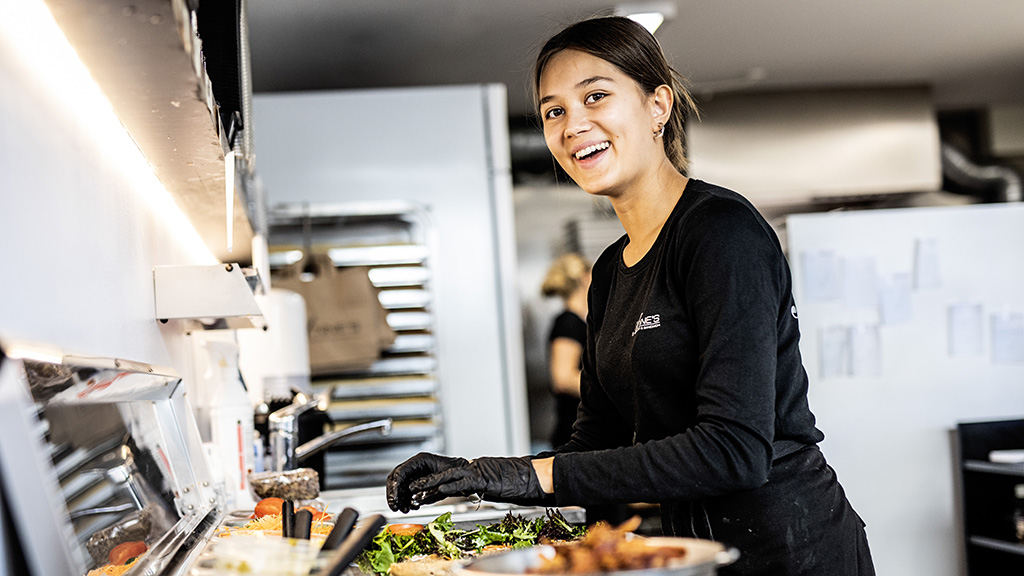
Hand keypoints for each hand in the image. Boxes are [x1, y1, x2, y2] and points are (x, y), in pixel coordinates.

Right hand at [387, 452, 467, 512]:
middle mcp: (415, 467)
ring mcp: (416, 475)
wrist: (465, 475)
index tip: (395, 500)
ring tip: (404, 509)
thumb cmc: (457, 471)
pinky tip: (411, 507)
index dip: (395, 487)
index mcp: (420, 460)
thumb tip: (412, 488)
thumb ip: (428, 481)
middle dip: (394, 494)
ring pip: (400, 487)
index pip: (400, 472)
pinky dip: (406, 501)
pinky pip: (407, 493)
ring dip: (400, 500)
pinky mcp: (418, 484)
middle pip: (396, 479)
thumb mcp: (444, 476)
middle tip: (395, 507)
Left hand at [407, 457, 546, 505]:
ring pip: (447, 477)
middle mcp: (471, 471)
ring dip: (430, 485)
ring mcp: (477, 473)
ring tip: (416, 491)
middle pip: (442, 475)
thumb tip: (470, 493)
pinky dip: (451, 486)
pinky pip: (463, 482)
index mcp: (472, 473)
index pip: (446, 479)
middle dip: (424, 483)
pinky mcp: (483, 478)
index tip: (417, 492)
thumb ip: (478, 488)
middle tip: (409, 490)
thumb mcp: (492, 487)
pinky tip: (440, 490)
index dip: (430, 486)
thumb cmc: (515, 482)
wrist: (529, 476)